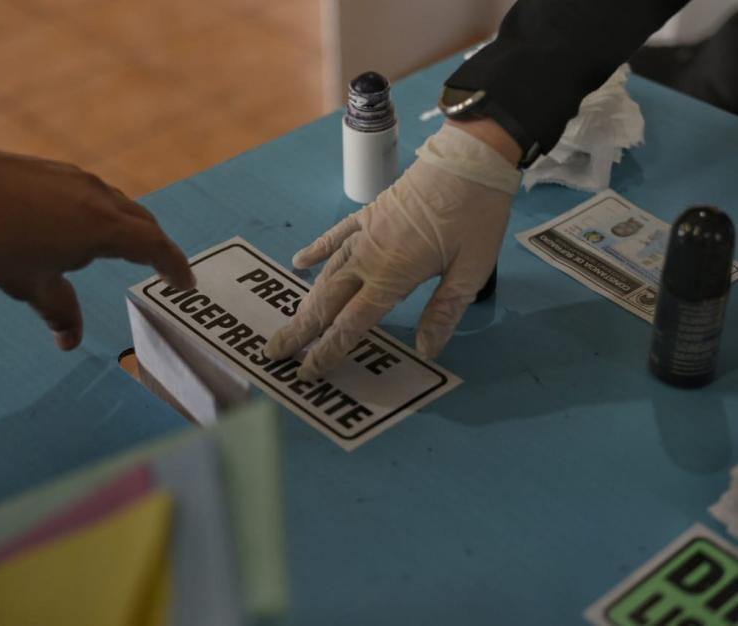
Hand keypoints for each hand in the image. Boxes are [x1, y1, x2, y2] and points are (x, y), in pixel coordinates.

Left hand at [0, 141, 193, 349]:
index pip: (154, 247)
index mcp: (101, 229)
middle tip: (165, 269)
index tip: (186, 283)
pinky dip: (109, 215)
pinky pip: (99, 195)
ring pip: (122, 206)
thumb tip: (70, 341)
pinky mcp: (59, 171)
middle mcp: (99, 200)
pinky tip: (86, 226)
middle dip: (159, 248)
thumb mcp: (28, 284)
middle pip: (145, 224)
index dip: (175, 267)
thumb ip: (58, 312)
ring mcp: (79, 180)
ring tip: (127, 249)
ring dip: (133, 229)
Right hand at [265, 122, 520, 379]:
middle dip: (300, 331)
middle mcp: (368, 258)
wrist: (470, 157)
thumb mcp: (471, 270)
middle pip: (326, 302)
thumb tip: (427, 351)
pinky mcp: (367, 214)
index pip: (351, 323)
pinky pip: (333, 237)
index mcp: (392, 275)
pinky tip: (299, 263)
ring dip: (305, 302)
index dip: (329, 351)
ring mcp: (363, 234)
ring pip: (325, 274)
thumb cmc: (477, 214)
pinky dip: (316, 251)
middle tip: (275, 354)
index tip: (309, 373)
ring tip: (290, 324)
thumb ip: (444, 311)